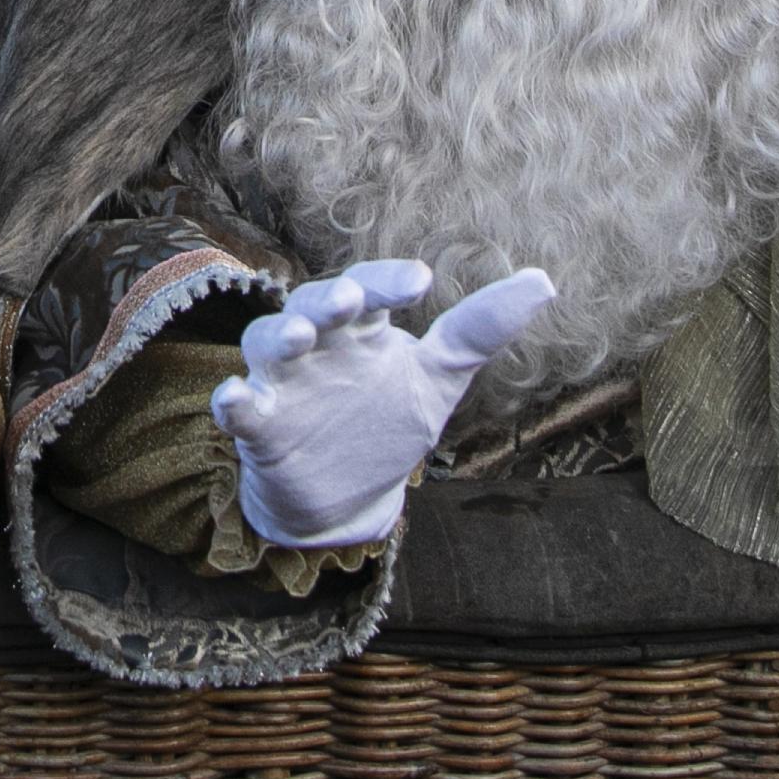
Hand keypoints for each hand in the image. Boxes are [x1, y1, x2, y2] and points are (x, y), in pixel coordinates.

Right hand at [209, 258, 558, 551]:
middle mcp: (318, 346)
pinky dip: (233, 401)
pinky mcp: (257, 426)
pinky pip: (237, 408)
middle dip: (327, 301)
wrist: (347, 499)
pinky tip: (236, 398)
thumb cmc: (386, 422)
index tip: (421, 282)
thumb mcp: (439, 377)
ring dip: (279, 337)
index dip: (387, 282)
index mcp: (360, 330)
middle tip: (350, 300)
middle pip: (312, 305)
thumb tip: (545, 280)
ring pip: (266, 344)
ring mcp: (283, 384)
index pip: (369, 289)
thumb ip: (481, 329)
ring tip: (298, 336)